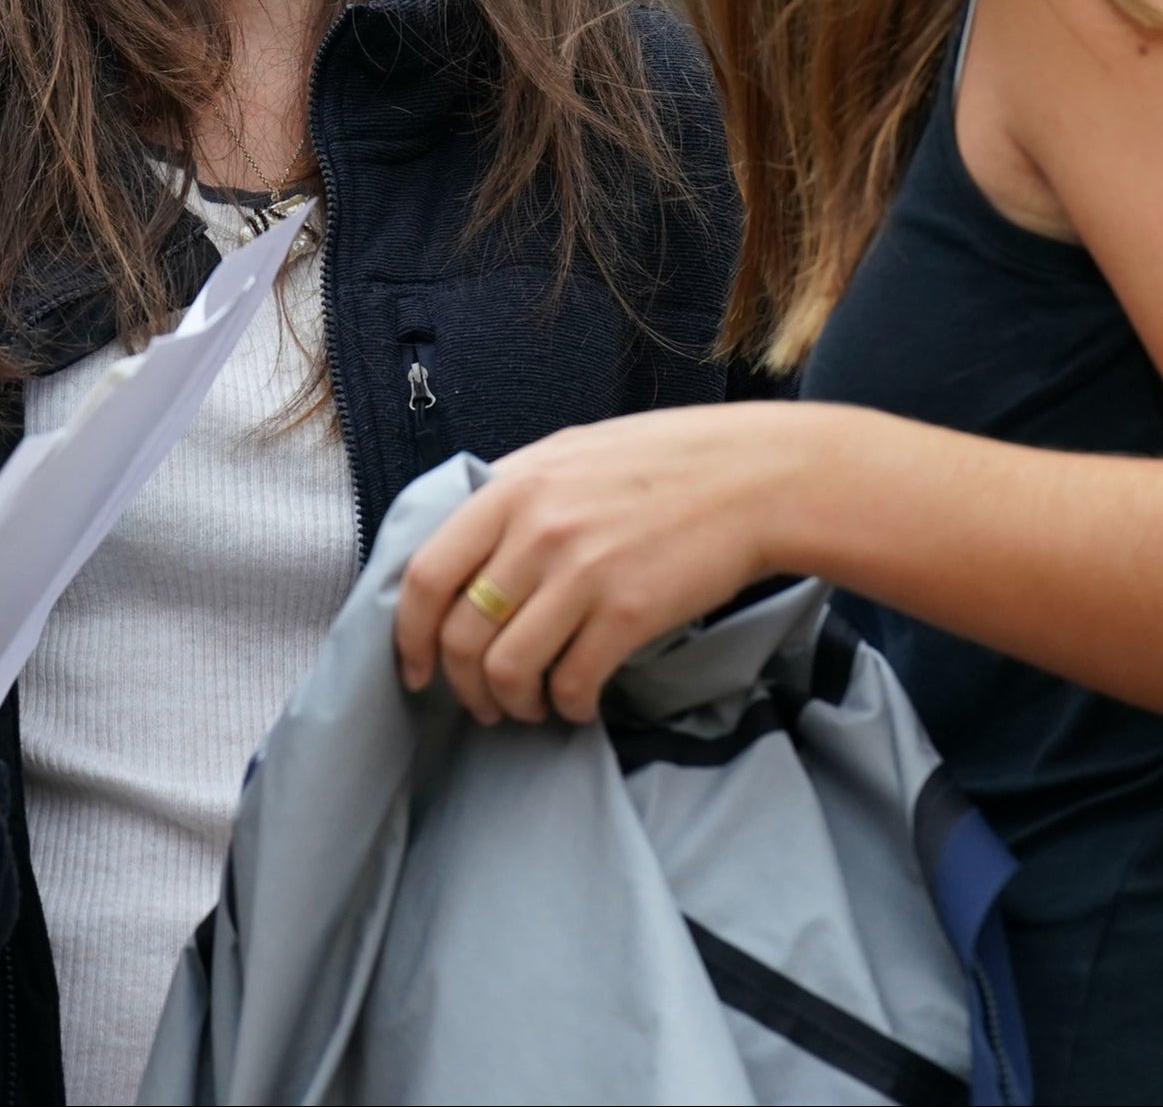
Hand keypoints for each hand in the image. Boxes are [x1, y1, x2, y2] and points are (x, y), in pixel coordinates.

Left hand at [395, 406, 801, 724]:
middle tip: (480, 702)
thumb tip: (461, 541)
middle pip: (461, 635)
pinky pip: (571, 683)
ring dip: (511, 704)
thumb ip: (511, 493)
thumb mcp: (569, 454)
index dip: (408, 635)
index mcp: (512, 487)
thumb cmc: (663, 462)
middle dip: (461, 685)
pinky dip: (566, 707)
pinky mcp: (629, 612)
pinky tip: (577, 703)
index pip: (426, 575)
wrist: (753, 477)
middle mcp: (537, 529)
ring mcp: (583, 572)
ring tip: (528, 707)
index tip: (416, 668)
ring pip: (507, 669)